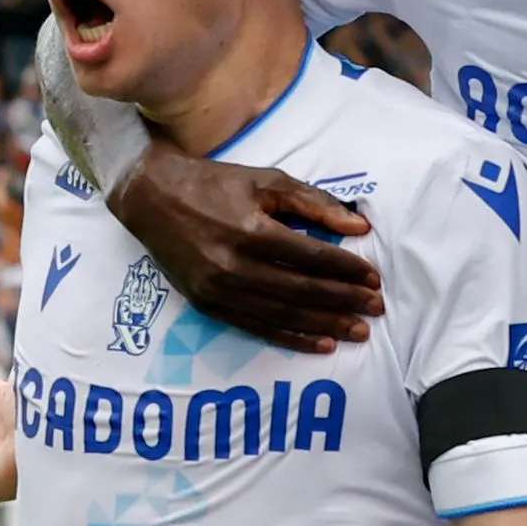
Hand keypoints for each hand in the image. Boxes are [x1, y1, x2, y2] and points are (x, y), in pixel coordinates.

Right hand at [109, 149, 381, 353]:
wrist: (150, 197)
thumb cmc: (214, 184)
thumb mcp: (266, 181)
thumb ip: (314, 203)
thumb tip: (359, 228)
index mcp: (251, 231)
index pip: (312, 257)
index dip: (346, 270)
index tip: (374, 279)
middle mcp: (235, 266)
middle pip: (302, 290)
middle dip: (344, 301)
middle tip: (376, 309)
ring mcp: (219, 290)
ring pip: (283, 315)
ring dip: (325, 325)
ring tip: (357, 332)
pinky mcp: (208, 304)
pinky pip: (257, 327)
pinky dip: (291, 338)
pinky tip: (320, 344)